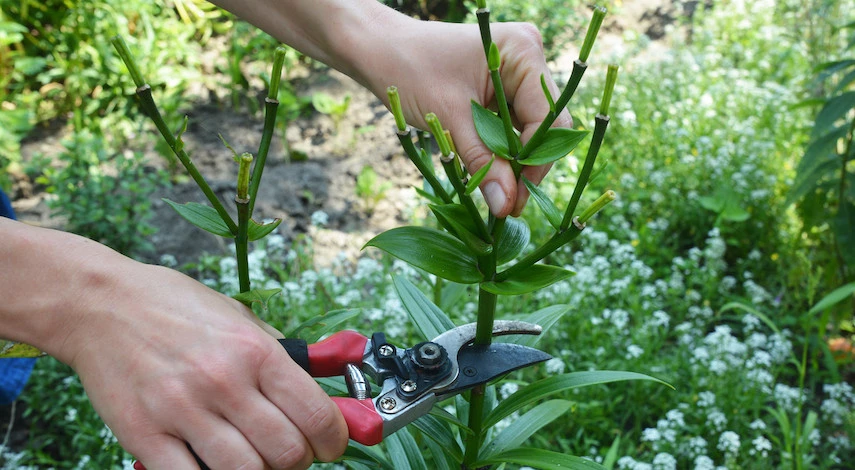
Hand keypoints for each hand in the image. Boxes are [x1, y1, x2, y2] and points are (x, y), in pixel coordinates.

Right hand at [60, 261, 347, 469]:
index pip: (316, 414)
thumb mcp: (238, 317)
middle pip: (287, 452)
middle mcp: (224, 380)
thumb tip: (320, 386)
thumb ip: (279, 353)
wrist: (100, 303)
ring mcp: (182, 410)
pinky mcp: (144, 435)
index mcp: (255, 350)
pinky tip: (213, 465)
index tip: (331, 446)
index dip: (334, 440)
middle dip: (298, 461)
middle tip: (291, 454)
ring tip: (255, 460)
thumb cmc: (174, 307)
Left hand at [362, 18, 571, 217]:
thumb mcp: (449, 119)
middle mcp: (529, 59)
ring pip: (531, 128)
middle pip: (545, 124)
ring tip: (500, 195)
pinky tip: (493, 173)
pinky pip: (515, 124)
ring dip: (515, 160)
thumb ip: (482, 161)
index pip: (547, 118)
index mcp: (523, 52)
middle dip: (527, 164)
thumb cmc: (410, 70)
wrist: (381, 50)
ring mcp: (519, 72)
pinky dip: (504, 149)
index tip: (515, 198)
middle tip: (508, 205)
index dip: (534, 161)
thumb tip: (506, 204)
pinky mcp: (506, 86)